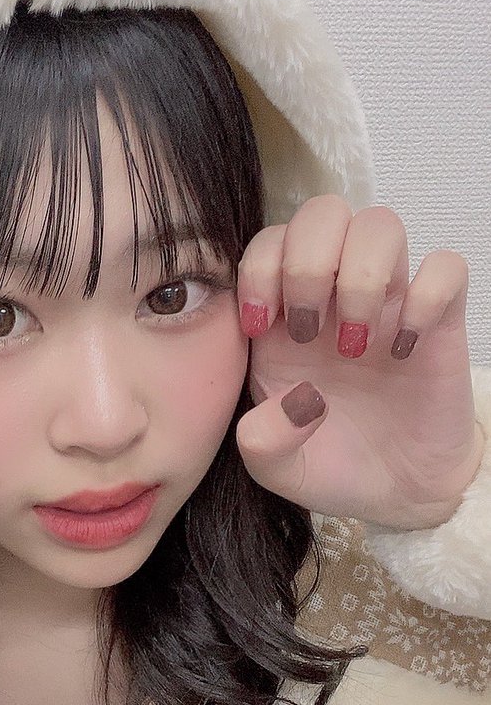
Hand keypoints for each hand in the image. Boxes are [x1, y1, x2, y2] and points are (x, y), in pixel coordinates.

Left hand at [233, 196, 483, 529]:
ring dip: (361, 275)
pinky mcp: (438, 320)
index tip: (258, 326)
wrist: (393, 491)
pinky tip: (405, 348)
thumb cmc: (329, 462)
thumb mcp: (277, 468)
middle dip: (307, 260)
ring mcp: (387, 302)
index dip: (257, 268)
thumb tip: (295, 402)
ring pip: (381, 224)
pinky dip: (427, 297)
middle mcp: (333, 296)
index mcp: (282, 315)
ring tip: (355, 344)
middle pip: (322, 212)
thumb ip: (261, 443)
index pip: (267, 242)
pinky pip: (447, 268)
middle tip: (308, 331)